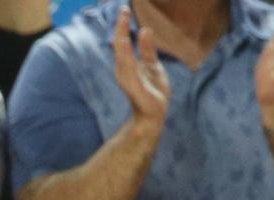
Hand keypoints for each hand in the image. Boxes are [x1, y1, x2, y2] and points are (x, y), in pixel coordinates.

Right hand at [113, 6, 169, 128]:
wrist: (154, 115)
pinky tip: (125, 42)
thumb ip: (147, 49)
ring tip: (122, 21)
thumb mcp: (153, 65)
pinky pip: (129, 67)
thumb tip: (144, 29)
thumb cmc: (153, 91)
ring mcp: (127, 78)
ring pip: (122, 54)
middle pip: (120, 45)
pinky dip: (126, 54)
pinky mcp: (134, 85)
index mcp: (128, 65)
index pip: (123, 42)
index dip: (123, 26)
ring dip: (121, 37)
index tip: (124, 9)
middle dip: (120, 28)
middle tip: (122, 9)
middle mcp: (124, 70)